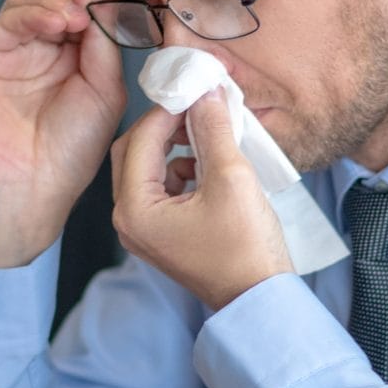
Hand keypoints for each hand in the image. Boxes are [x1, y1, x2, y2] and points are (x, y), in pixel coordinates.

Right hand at [0, 0, 128, 266]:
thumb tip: (104, 2)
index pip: (88, 7)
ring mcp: (12, 50)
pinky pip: (8, 19)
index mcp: (75, 56)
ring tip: (80, 16)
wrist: (28, 189)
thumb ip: (105, 46)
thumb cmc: (68, 154)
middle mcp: (42, 48)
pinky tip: (60, 23)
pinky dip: (35, 12)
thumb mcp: (105, 92)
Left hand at [111, 89, 291, 308]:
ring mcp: (143, 229)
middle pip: (133, 151)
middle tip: (197, 107)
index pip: (140, 140)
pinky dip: (182, 168)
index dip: (168, 109)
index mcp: (135, 210)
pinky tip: (210, 165)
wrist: (259, 298)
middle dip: (165, 126)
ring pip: (147, 167)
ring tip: (209, 134)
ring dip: (175, 146)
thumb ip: (213, 129)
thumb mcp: (231, 177)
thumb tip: (206, 93)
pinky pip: (161, 186)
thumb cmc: (245, 248)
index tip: (194, 89)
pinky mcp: (161, 232)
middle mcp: (128, 220)